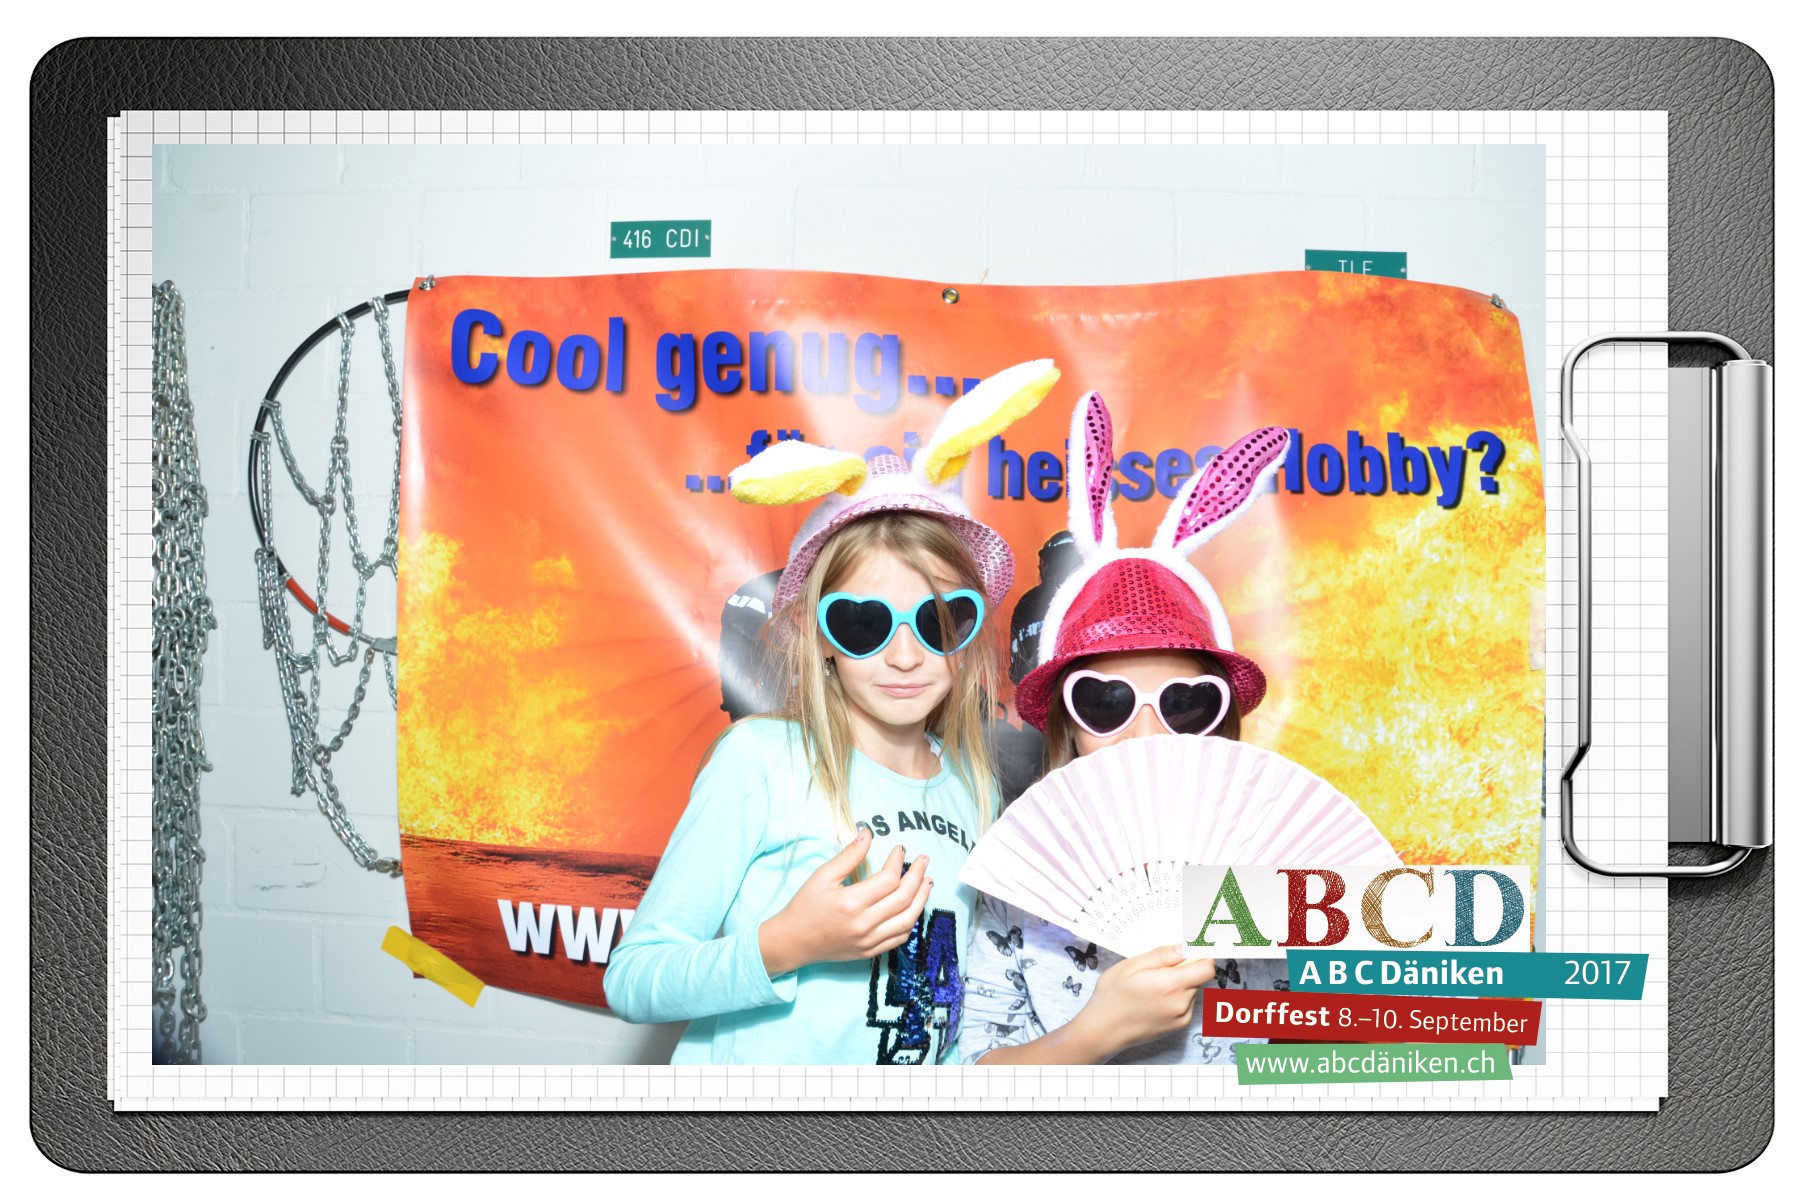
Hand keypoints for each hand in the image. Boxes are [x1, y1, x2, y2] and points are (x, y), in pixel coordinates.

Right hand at [758, 829, 931, 977]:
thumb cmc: (805, 906)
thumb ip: (849, 855)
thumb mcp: (823, 876)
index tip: (900, 848)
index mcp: (851, 903)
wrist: (793, 941)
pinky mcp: (870, 952)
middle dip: (918, 876)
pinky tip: (914, 906)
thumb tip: (868, 833)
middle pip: (904, 898)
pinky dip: (911, 921)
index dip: (898, 861)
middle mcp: (864, 924)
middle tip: (924, 861)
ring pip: (908, 920)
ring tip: (927, 882)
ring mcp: (869, 941)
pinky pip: (900, 938)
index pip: (888, 879)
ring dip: (922, 899)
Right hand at [1066, 946, 1215, 1059]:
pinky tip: (1156, 997)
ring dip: (1180, 982)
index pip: (1207, 967)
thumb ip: (1161, 955)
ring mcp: (1182, 1016)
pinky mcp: (1179, 1025)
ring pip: (1192, 989)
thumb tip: (1184, 947)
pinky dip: (1177, 996)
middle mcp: (1181, 1003)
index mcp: (1170, 985)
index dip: (1201, 954)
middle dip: (1185, 967)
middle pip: (1199, 976)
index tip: (1190, 948)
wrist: (1104, 1031)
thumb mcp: (1130, 966)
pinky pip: (1187, 1003)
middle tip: (1159, 967)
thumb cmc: (1112, 997)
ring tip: (1153, 985)